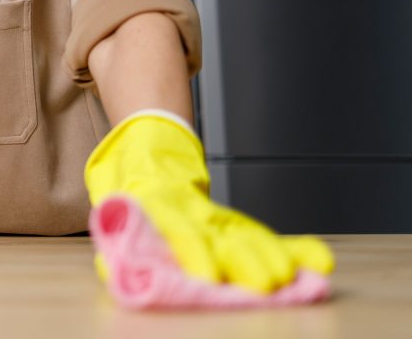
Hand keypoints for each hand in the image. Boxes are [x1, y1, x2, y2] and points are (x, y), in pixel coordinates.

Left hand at [85, 113, 333, 293]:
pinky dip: (292, 249)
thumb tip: (109, 267)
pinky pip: (262, 236)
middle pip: (221, 238)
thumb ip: (114, 223)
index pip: (178, 229)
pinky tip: (319, 263)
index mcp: (158, 204)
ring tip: (289, 279)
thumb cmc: (126, 180)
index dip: (193, 251)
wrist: (149, 144)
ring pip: (245, 238)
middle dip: (241, 261)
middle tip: (265, 284)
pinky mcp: (229, 224)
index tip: (207, 275)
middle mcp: (192, 213)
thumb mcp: (110, 188)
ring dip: (267, 259)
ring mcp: (213, 218)